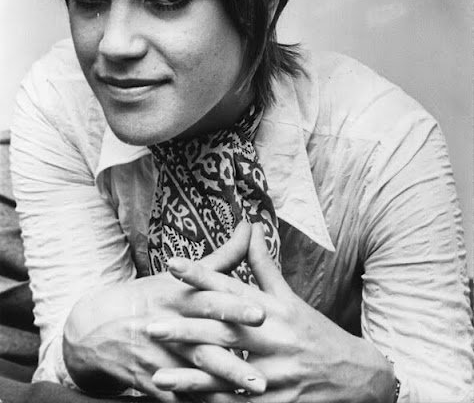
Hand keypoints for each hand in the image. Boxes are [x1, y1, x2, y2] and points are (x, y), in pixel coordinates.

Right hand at [63, 221, 266, 400]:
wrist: (94, 328)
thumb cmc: (147, 297)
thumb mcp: (178, 276)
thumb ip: (221, 258)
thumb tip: (250, 227)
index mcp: (175, 297)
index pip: (207, 300)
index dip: (233, 306)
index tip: (262, 313)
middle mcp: (166, 327)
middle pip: (203, 345)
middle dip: (233, 361)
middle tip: (265, 374)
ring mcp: (156, 357)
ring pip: (193, 376)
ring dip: (221, 389)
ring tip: (251, 397)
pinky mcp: (147, 381)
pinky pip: (176, 397)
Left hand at [150, 224, 396, 402]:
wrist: (355, 375)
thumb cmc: (314, 331)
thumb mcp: (290, 296)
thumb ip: (263, 264)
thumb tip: (249, 225)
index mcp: (273, 308)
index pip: (232, 286)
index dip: (201, 275)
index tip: (172, 265)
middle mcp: (273, 337)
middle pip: (223, 331)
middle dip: (185, 329)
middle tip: (150, 326)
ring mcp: (276, 374)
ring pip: (228, 374)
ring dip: (191, 378)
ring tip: (157, 377)